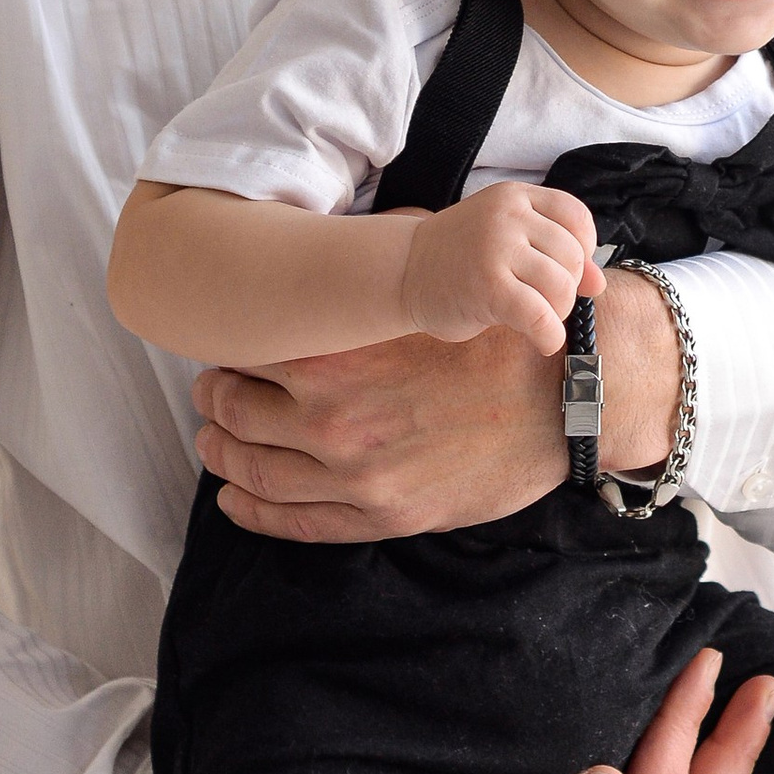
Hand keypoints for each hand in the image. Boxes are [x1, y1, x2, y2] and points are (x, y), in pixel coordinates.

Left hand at [196, 264, 679, 541]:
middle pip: (236, 410)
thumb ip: (366, 283)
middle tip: (209, 390)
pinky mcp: (383, 515)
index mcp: (337, 360)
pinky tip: (232, 500)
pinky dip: (252, 511)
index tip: (223, 343)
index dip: (227, 347)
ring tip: (212, 440)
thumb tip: (327, 252)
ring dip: (222, 453)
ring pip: (254, 470)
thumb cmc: (496, 338)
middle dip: (214, 398)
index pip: (246, 353)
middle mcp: (332, 422)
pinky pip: (295, 521)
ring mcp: (356, 477)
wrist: (565, 399)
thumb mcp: (425, 295)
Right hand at [399, 184, 599, 350]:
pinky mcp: (487, 286)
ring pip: (560, 285)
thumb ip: (553, 253)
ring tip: (536, 317)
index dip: (583, 249)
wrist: (403, 273)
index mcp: (514, 197)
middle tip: (542, 300)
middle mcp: (507, 215)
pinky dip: (549, 334)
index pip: (575, 215)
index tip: (566, 270)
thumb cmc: (460, 260)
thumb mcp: (508, 241)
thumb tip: (598, 282)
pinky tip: (543, 340)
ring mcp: (496, 248)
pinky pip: (539, 315)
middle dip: (566, 287)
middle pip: (571, 256)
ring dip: (557, 311)